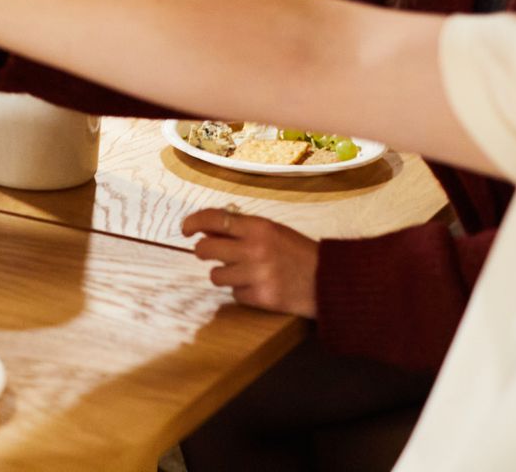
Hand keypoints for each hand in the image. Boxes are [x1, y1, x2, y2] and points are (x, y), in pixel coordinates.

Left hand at [183, 209, 318, 317]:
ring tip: (242, 272)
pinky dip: (241, 292)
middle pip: (205, 249)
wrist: (331, 281)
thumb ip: (241, 229)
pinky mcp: (262, 298)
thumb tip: (204, 229)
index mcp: (259, 227)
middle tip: (211, 253)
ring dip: (224, 275)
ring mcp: (258, 275)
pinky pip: (234, 294)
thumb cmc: (299, 253)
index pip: (213, 218)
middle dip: (203, 251)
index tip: (185, 229)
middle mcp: (256, 249)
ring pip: (215, 276)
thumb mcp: (272, 231)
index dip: (193, 222)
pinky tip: (258, 286)